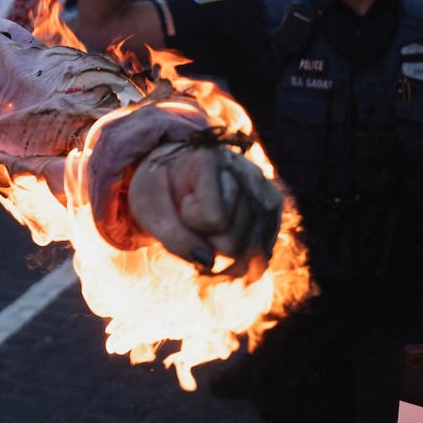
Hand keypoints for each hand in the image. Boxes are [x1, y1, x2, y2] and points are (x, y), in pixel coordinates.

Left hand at [127, 144, 281, 279]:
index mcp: (210, 160)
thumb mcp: (148, 208)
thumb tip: (208, 263)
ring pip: (248, 251)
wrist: (176, 173)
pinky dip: (237, 256)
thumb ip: (173, 236)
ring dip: (220, 245)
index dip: (189, 220)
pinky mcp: (274, 208)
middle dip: (206, 237)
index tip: (180, 200)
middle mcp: (247, 171)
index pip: (213, 219)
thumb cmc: (159, 188)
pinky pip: (260, 254)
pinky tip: (221, 235)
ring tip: (207, 218)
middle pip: (233, 241)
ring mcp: (266, 190)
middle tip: (193, 212)